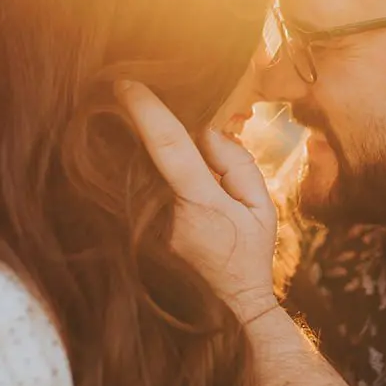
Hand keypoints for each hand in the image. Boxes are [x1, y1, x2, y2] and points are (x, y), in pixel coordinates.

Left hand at [115, 81, 277, 321]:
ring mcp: (148, 227)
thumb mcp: (261, 204)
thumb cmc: (251, 250)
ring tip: (154, 140)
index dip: (145, 111)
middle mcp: (166, 212)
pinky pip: (140, 189)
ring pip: (142, 171)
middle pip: (147, 152)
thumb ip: (236, 162)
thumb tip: (205, 130)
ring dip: (141, 149)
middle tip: (132, 92)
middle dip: (140, 122)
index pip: (167, 145)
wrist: (232, 303)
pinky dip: (144, 173)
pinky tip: (153, 168)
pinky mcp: (141, 234)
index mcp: (200, 200)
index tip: (125, 82)